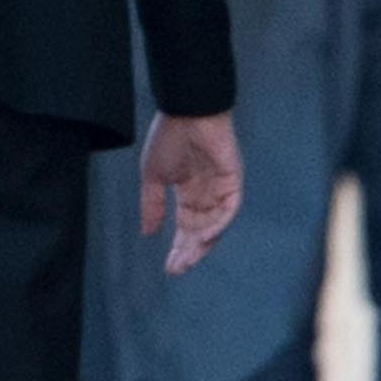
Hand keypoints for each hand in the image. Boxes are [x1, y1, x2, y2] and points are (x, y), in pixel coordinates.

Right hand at [140, 110, 242, 274]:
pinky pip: (229, 208)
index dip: (178, 247)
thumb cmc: (168, 137)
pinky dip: (219, 224)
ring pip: (216, 224)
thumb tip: (147, 232)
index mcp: (189, 193)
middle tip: (178, 269)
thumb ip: (152, 205)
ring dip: (203, 243)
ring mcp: (222, 188)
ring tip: (188, 257)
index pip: (186, 227)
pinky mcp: (233, 180)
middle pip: (201, 231)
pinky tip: (205, 237)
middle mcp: (207, 194)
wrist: (186, 111)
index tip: (169, 267)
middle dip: (190, 251)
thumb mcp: (153, 176)